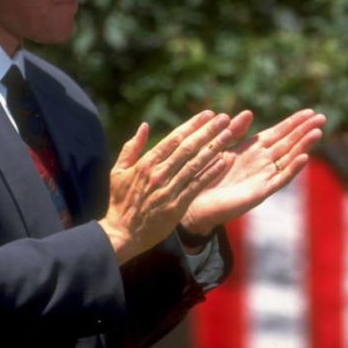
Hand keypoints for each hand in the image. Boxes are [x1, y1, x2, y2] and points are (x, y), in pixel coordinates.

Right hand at [98, 110, 236, 263]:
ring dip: (214, 147)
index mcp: (146, 164)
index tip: (208, 114)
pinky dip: (210, 172)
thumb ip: (132, 148)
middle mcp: (159, 174)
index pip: (174, 139)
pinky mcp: (177, 205)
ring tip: (229, 134)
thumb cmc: (120, 202)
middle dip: (208, 131)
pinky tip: (224, 161)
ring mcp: (169, 189)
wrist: (121, 234)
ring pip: (195, 163)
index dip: (192, 125)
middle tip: (225, 118)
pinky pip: (197, 185)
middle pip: (188, 147)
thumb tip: (144, 126)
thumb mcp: (118, 171)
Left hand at [179, 108, 326, 235]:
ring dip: (303, 146)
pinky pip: (280, 178)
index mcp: (253, 150)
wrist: (195, 204)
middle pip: (289, 143)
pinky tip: (304, 157)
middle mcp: (262, 162)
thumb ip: (235, 131)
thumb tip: (249, 112)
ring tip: (317, 132)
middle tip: (322, 117)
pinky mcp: (261, 192)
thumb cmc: (205, 176)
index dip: (294, 122)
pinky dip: (292, 168)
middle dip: (304, 130)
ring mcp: (263, 177)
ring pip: (289, 158)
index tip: (310, 111)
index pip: (279, 133)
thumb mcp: (221, 148)